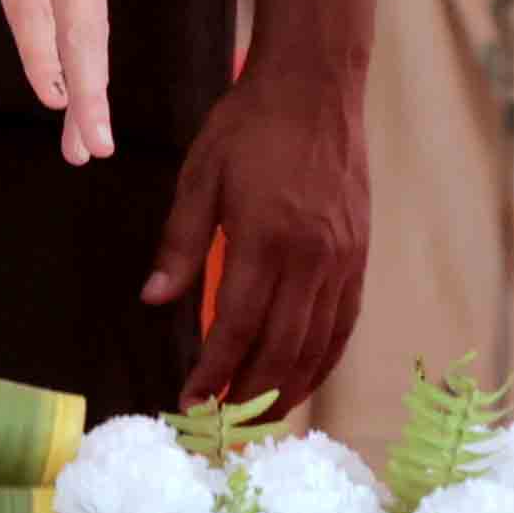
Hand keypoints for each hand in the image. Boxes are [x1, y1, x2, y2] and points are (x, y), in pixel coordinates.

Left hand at [0, 0, 111, 165]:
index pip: (34, 12)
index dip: (45, 60)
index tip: (54, 102)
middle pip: (79, 35)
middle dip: (87, 97)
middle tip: (88, 150)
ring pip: (96, 28)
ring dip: (97, 85)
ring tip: (94, 136)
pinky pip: (98, 7)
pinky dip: (98, 50)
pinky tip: (93, 82)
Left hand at [142, 67, 367, 409]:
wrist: (315, 88)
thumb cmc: (249, 126)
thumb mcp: (199, 176)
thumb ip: (180, 243)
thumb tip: (154, 299)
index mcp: (265, 238)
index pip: (236, 326)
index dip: (213, 371)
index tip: (191, 401)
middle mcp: (310, 258)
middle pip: (281, 349)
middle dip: (250, 395)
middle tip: (222, 425)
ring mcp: (342, 260)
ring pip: (317, 346)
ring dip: (287, 388)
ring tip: (257, 415)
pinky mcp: (359, 256)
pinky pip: (344, 324)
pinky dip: (322, 360)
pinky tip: (302, 377)